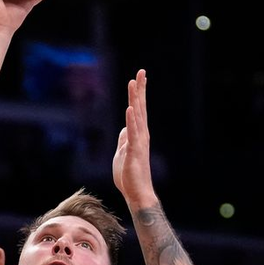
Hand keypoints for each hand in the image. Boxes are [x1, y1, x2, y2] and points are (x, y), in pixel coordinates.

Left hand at [112, 69, 155, 205]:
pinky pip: (133, 133)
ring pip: (137, 116)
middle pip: (140, 108)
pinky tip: (130, 108)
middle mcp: (141, 135)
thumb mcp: (122, 152)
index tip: (139, 77)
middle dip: (140, 89)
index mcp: (138, 135)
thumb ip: (124, 139)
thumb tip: (125, 127)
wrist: (136, 193)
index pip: (138, 110)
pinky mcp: (134, 151)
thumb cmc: (129, 175)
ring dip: (135, 99)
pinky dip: (131, 120)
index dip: (138, 93)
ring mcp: (138, 142)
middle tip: (141, 72)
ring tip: (134, 83)